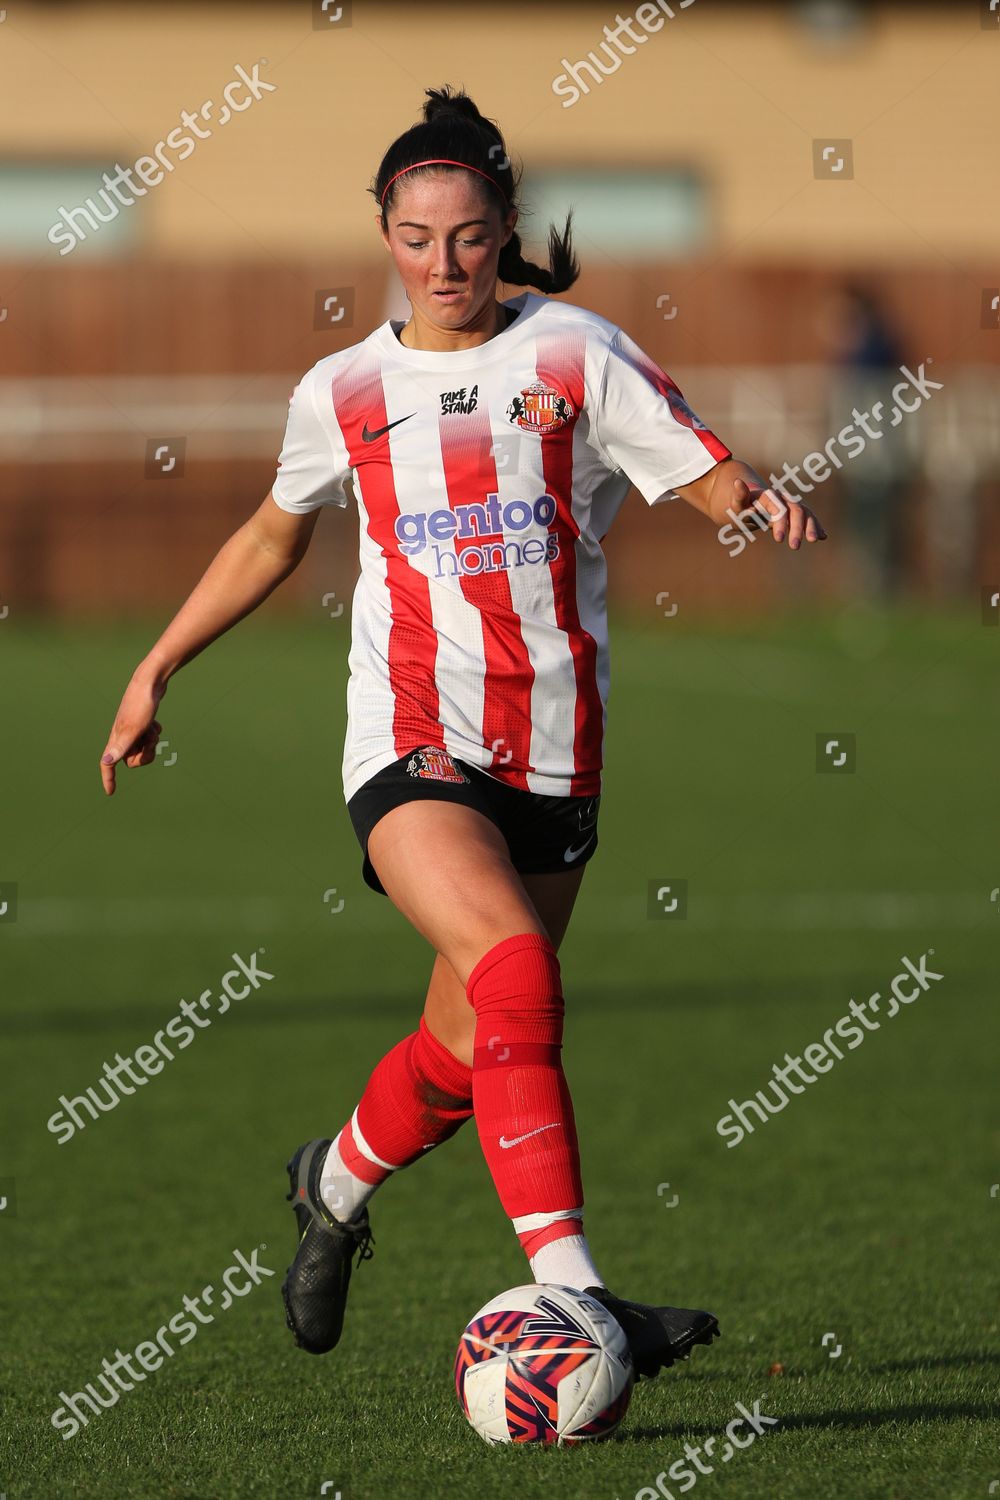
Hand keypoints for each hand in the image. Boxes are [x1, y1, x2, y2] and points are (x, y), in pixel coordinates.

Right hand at [100, 673, 167, 795]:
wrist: (150, 683)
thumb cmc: (141, 705)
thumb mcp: (133, 729)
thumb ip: (121, 747)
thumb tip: (105, 762)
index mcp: (116, 740)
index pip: (108, 764)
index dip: (109, 778)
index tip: (111, 792)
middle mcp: (121, 737)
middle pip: (133, 760)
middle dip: (145, 753)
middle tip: (150, 739)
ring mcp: (132, 731)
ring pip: (143, 749)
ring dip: (151, 742)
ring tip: (152, 728)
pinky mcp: (141, 724)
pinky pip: (149, 739)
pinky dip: (154, 733)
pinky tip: (155, 723)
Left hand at [733, 478, 826, 548]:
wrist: (747, 502)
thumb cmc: (739, 506)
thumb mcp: (735, 504)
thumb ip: (738, 496)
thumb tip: (737, 482)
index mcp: (769, 496)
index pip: (778, 508)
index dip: (780, 523)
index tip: (778, 540)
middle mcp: (783, 498)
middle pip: (795, 510)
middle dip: (797, 528)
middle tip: (794, 547)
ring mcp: (791, 505)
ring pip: (805, 513)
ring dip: (811, 526)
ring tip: (814, 540)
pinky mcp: (795, 513)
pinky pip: (809, 518)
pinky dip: (816, 526)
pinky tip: (824, 537)